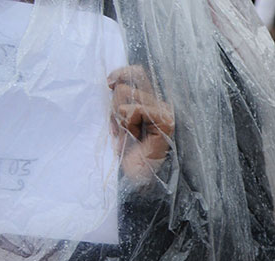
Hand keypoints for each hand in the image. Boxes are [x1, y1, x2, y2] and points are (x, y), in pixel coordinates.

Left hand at [108, 66, 174, 185]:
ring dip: (118, 116)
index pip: (138, 73)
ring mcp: (165, 111)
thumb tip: (112, 82)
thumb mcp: (119, 118)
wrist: (138, 174)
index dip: (121, 73)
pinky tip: (134, 136)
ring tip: (127, 133)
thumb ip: (120, 100)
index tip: (109, 83)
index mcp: (152, 101)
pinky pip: (132, 110)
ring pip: (125, 93)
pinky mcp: (164, 121)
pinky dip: (126, 123)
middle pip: (130, 79)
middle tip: (118, 123)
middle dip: (115, 100)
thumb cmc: (129, 150)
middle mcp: (162, 103)